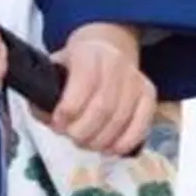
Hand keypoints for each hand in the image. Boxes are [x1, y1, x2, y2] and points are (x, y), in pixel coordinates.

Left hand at [50, 23, 156, 156]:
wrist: (106, 47)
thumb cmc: (75, 64)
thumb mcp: (54, 68)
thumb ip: (46, 93)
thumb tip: (48, 118)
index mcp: (88, 53)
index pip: (84, 82)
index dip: (70, 109)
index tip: (58, 124)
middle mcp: (115, 63)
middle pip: (103, 107)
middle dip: (84, 131)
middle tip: (72, 137)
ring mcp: (135, 78)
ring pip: (121, 118)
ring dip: (101, 140)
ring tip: (87, 143)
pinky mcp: (149, 93)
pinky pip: (143, 123)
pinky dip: (126, 142)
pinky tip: (110, 149)